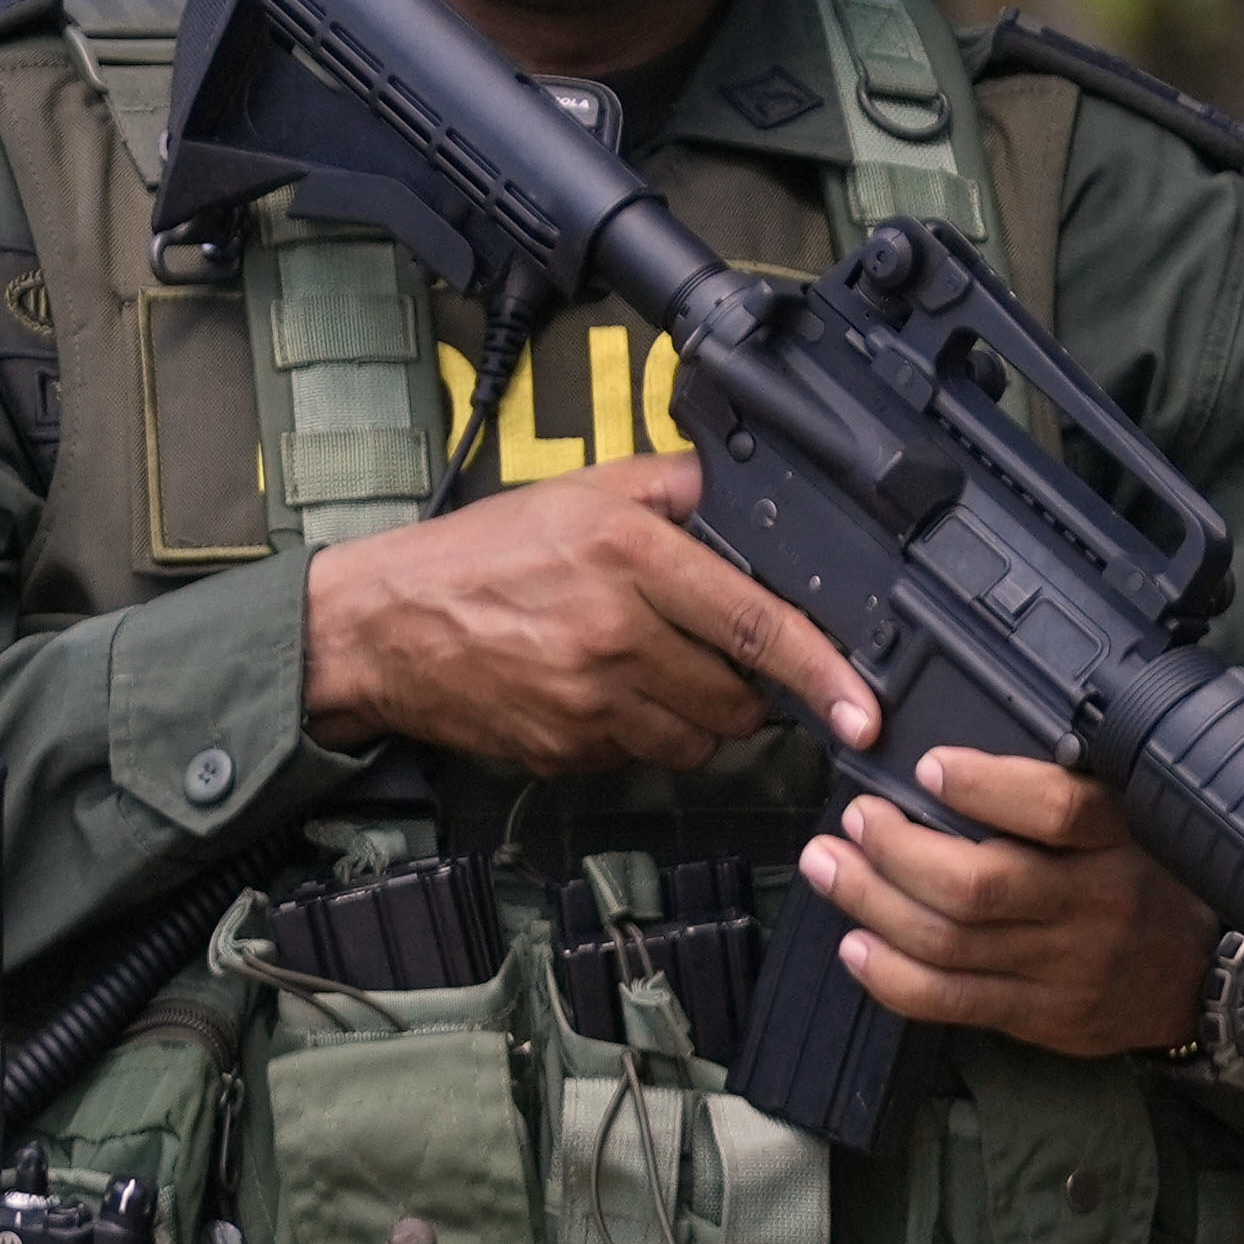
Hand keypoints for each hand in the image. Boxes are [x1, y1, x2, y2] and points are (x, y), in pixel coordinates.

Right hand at [304, 452, 880, 775]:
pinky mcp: (566, 750)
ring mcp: (588, 701)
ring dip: (702, 719)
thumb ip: (672, 485)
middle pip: (738, 697)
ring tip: (659, 676)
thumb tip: (748, 488)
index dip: (823, 673)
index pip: (754, 623)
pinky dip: (643, 735)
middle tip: (722, 660)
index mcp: (627, 555)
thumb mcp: (579, 490)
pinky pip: (643, 757)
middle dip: (752, 690)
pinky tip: (606, 696)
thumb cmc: (477, 556)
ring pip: (700, 739)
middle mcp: (614, 633)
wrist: (379, 628)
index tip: (864, 709)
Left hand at [801, 748, 1221, 1060]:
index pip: (1056, 810)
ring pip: (949, 944)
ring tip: (829, 868)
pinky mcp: (1042, 1018)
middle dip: (896, 851)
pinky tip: (855, 944)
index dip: (984, 787)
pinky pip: (950, 1002)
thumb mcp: (1126, 819)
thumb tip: (944, 762)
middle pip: (979, 885)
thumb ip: (1055, 795)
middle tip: (855, 820)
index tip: (928, 765)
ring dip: (872, 903)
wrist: (1196, 974)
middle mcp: (1095, 905)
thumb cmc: (1142, 875)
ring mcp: (1067, 970)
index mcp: (1120, 839)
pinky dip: (890, 975)